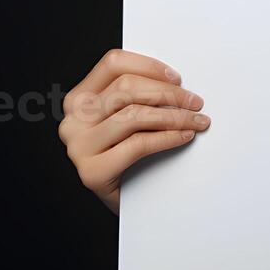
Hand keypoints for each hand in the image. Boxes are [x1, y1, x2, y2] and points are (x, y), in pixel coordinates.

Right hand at [57, 48, 209, 214]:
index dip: (149, 66)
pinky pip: (139, 144)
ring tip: (196, 120)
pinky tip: (185, 136)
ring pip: (134, 115)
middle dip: (169, 94)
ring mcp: (79, 146)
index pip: (113, 64)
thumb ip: (136, 97)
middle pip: (126, 88)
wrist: (123, 205)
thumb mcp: (125, 119)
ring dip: (174, 116)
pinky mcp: (92, 171)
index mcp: (78, 99)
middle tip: (195, 102)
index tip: (177, 79)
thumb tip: (176, 82)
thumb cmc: (127, 156)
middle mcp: (73, 120)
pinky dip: (168, 137)